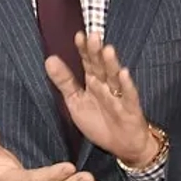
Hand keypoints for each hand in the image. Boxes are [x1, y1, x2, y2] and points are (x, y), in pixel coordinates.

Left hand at [44, 32, 157, 167]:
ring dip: (111, 64)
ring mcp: (119, 95)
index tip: (78, 36)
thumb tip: (49, 59)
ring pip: (114, 77)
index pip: (87, 62)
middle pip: (100, 66)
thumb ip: (64, 81)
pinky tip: (124, 74)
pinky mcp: (130, 108)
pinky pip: (129, 96)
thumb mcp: (76, 102)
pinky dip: (127, 85)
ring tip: (107, 50)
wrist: (123, 145)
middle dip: (96, 52)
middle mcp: (106, 85)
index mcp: (93, 82)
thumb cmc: (100, 121)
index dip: (83, 50)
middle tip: (93, 36)